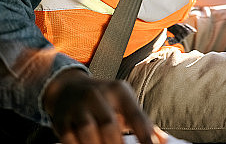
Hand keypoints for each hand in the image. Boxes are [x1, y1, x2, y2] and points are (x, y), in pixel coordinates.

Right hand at [43, 68, 166, 143]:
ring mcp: (77, 106)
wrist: (69, 88)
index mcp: (119, 91)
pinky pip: (68, 138)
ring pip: (87, 131)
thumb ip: (142, 122)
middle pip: (110, 125)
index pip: (136, 116)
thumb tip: (165, 141)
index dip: (145, 136)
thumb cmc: (104, 100)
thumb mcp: (124, 103)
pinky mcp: (60, 119)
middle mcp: (97, 95)